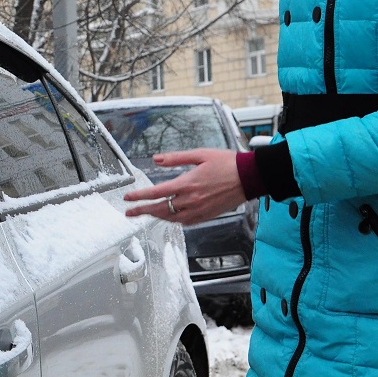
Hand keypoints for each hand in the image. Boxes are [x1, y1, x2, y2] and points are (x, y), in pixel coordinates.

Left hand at [122, 149, 246, 223]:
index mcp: (187, 184)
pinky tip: (169, 216)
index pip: (156, 193)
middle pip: (160, 209)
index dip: (139, 196)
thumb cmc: (227, 164)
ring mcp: (200, 210)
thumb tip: (156, 159)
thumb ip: (175, 158)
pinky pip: (185, 222)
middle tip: (129, 212)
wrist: (249, 177)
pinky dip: (173, 220)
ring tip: (146, 213)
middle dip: (142, 211)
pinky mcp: (207, 215)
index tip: (128, 198)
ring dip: (157, 216)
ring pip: (172, 218)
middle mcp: (192, 200)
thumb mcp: (199, 154)